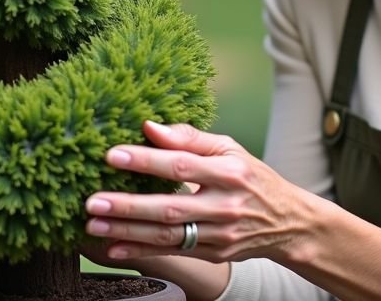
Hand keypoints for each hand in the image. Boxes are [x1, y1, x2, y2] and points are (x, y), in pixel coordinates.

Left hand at [85, 121, 315, 264]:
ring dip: (127, 231)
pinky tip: (114, 249)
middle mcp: (224, 205)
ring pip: (167, 234)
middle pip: (170, 206)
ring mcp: (219, 234)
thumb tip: (149, 127)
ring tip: (94, 225)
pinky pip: (172, 252)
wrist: (287, 222)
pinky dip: (141, 251)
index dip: (146, 160)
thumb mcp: (230, 148)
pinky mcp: (214, 254)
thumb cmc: (251, 177)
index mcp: (229, 172)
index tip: (112, 155)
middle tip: (93, 202)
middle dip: (128, 205)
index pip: (182, 165)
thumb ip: (189, 138)